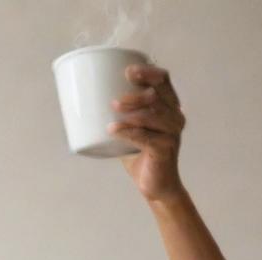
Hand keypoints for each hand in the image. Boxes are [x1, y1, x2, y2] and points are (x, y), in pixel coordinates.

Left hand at [108, 63, 187, 202]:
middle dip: (136, 93)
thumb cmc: (141, 157)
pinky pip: (145, 137)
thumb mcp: (130, 132)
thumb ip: (118, 119)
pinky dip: (128, 131)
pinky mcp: (165, 149)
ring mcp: (172, 133)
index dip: (148, 72)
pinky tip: (113, 129)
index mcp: (169, 107)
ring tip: (111, 109)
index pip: (163, 80)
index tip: (128, 70)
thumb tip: (87, 107)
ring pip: (152, 114)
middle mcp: (175, 116)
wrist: (155, 186)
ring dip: (131, 110)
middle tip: (114, 99)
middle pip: (157, 95)